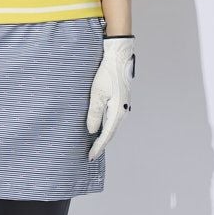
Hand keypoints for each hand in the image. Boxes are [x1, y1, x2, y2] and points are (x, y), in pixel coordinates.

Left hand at [86, 36, 135, 160]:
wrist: (118, 58)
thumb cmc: (107, 74)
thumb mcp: (96, 94)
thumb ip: (94, 114)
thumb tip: (92, 131)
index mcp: (117, 111)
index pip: (106, 135)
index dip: (98, 147)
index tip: (90, 156)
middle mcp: (122, 111)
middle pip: (110, 133)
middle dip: (100, 144)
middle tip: (90, 155)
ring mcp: (122, 106)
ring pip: (111, 126)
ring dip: (103, 136)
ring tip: (93, 145)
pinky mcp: (120, 101)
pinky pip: (112, 118)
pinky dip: (105, 126)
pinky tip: (99, 128)